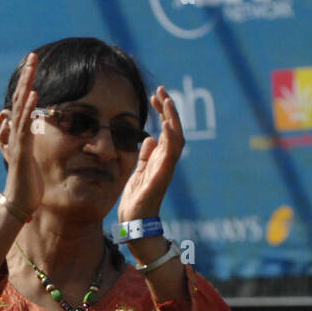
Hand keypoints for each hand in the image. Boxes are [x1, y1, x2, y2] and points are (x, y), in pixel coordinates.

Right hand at [0, 52, 42, 217]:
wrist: (18, 204)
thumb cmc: (27, 184)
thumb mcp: (30, 157)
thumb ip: (27, 142)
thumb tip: (24, 130)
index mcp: (21, 132)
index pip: (24, 102)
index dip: (28, 83)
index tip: (34, 64)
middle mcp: (17, 132)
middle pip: (21, 98)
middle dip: (27, 76)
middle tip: (32, 56)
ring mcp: (18, 140)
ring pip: (22, 107)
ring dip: (27, 85)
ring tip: (32, 67)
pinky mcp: (22, 151)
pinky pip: (25, 126)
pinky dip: (29, 108)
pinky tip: (35, 94)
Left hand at [117, 85, 182, 221]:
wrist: (135, 220)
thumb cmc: (137, 198)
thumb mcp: (138, 170)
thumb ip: (145, 155)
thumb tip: (149, 138)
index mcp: (161, 158)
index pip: (166, 129)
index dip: (162, 111)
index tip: (154, 95)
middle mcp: (166, 161)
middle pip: (173, 129)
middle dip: (168, 109)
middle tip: (160, 90)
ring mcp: (166, 168)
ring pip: (176, 138)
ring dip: (173, 119)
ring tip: (167, 101)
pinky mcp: (162, 176)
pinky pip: (170, 155)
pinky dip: (170, 138)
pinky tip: (165, 124)